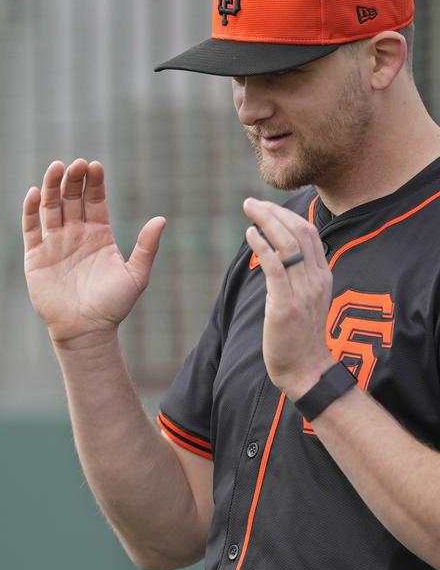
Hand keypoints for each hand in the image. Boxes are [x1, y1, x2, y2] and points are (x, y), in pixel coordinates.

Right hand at [22, 159, 166, 348]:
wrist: (85, 330)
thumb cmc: (113, 306)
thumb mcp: (136, 275)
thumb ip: (146, 247)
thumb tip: (161, 219)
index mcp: (99, 235)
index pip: (95, 201)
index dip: (95, 183)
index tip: (95, 166)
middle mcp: (75, 235)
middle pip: (72, 199)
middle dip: (73, 180)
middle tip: (76, 164)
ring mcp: (54, 244)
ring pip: (50, 208)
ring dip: (52, 187)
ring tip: (56, 168)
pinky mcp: (35, 256)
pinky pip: (31, 228)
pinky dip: (30, 210)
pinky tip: (35, 193)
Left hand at [242, 198, 336, 398]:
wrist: (305, 367)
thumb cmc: (298, 335)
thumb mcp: (303, 300)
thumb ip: (295, 278)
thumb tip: (276, 258)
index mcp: (322, 274)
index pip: (309, 233)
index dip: (287, 215)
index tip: (267, 206)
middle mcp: (316, 278)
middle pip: (299, 232)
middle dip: (275, 213)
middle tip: (251, 202)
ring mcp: (303, 290)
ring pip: (288, 245)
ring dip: (266, 223)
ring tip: (248, 210)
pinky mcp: (286, 304)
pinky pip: (275, 268)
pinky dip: (262, 247)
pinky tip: (249, 235)